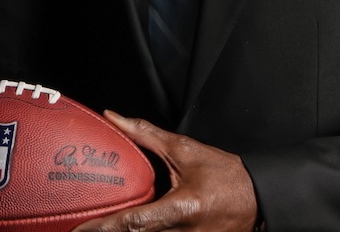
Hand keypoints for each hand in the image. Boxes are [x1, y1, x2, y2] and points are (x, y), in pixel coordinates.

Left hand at [74, 111, 258, 231]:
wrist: (261, 200)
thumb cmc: (227, 176)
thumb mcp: (186, 150)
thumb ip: (146, 135)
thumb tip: (115, 119)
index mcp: (182, 210)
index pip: (134, 223)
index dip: (104, 228)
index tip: (79, 229)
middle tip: (78, 228)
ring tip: (97, 228)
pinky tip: (126, 228)